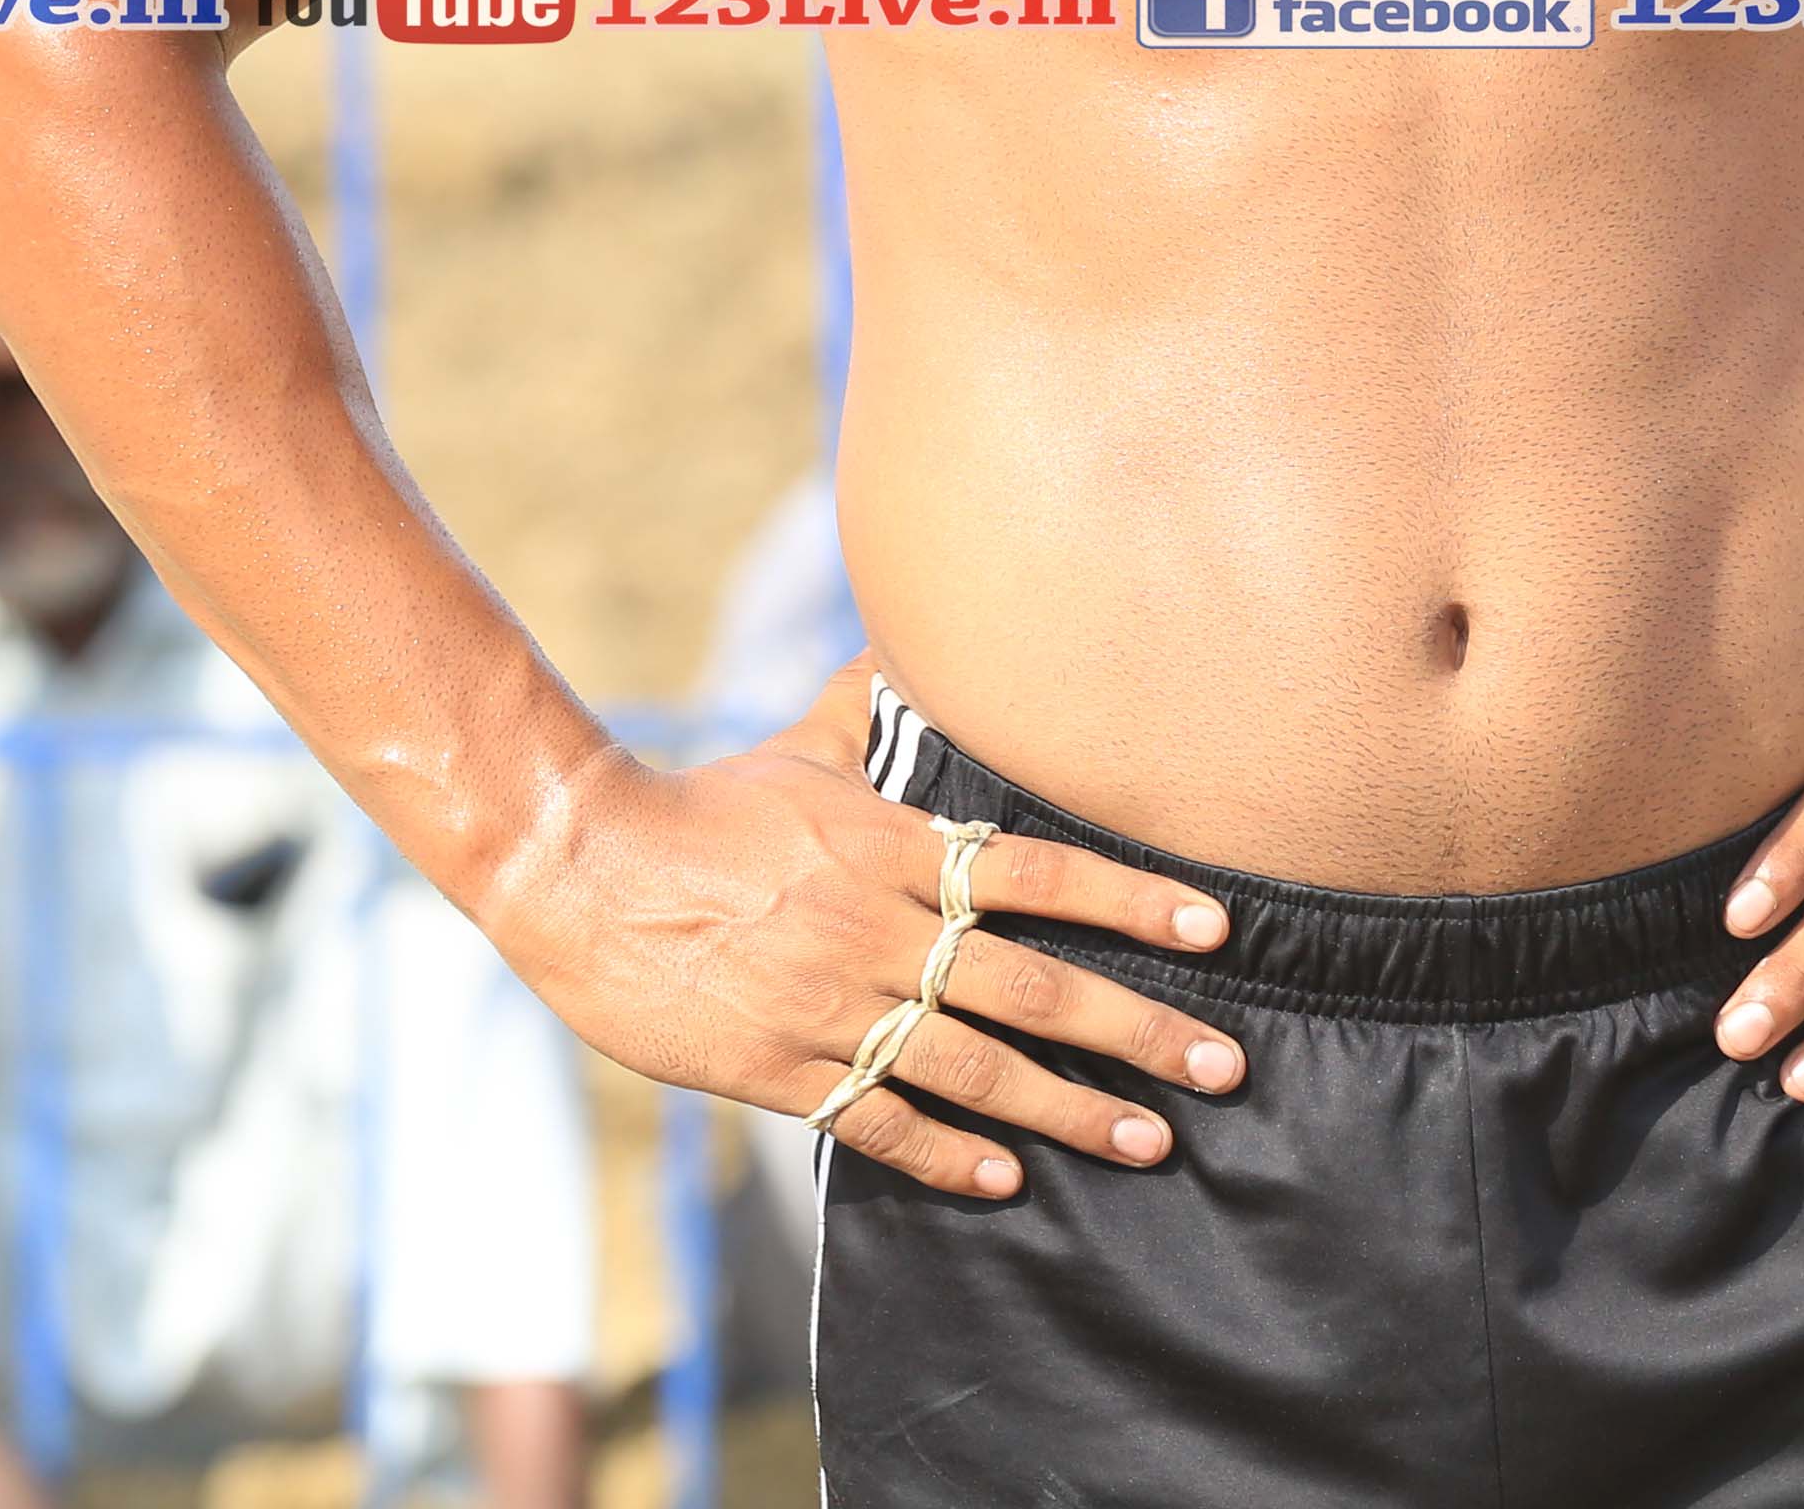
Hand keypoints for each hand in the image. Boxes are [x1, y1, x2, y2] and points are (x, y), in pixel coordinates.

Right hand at [486, 661, 1245, 1202]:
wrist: (580, 868)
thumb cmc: (707, 804)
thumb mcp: (807, 745)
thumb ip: (880, 705)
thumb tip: (926, 627)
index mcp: (898, 850)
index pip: (1045, 877)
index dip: (1135, 902)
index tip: (1215, 929)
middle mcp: (881, 933)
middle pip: (1033, 989)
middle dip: (1139, 1032)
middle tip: (1223, 1065)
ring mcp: (831, 1008)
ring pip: (973, 1070)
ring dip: (1070, 1111)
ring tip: (1147, 1140)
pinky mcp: (776, 1071)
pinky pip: (877, 1121)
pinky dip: (947, 1152)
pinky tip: (1007, 1176)